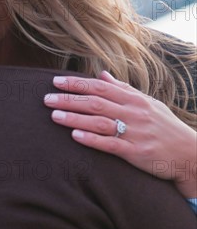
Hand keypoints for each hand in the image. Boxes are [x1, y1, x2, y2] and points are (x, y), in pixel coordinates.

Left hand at [44, 71, 196, 198]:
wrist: (190, 154)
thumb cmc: (165, 127)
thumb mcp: (148, 104)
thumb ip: (123, 90)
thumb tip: (101, 74)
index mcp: (135, 100)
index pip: (100, 87)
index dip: (77, 83)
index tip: (56, 81)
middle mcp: (134, 113)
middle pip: (95, 103)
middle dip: (69, 99)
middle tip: (46, 98)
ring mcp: (135, 133)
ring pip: (100, 122)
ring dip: (75, 118)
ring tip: (54, 115)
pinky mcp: (137, 153)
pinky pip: (111, 144)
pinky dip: (92, 139)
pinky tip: (74, 136)